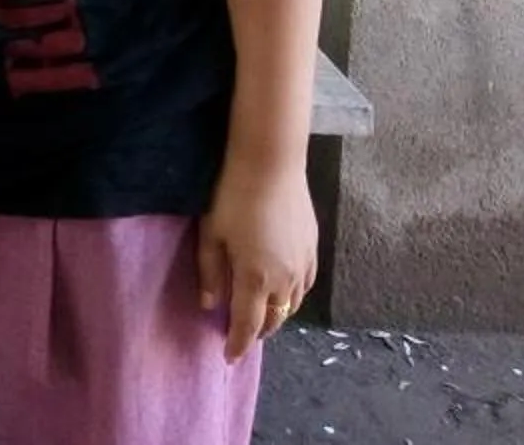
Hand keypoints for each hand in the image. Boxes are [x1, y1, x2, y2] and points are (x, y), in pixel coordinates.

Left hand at [196, 160, 317, 362]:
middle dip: (258, 331)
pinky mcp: (313, 251)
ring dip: (277, 315)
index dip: (239, 344)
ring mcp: (303, 266)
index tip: (229, 357)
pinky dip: (292, 297)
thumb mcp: (212, 234)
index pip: (248, 324)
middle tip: (243, 335)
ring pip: (292, 305)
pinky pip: (305, 286)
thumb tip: (210, 306)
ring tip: (261, 316)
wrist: (271, 166)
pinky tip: (283, 292)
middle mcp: (284, 280)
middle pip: (274, 318)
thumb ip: (211, 273)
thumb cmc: (232, 197)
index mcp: (255, 278)